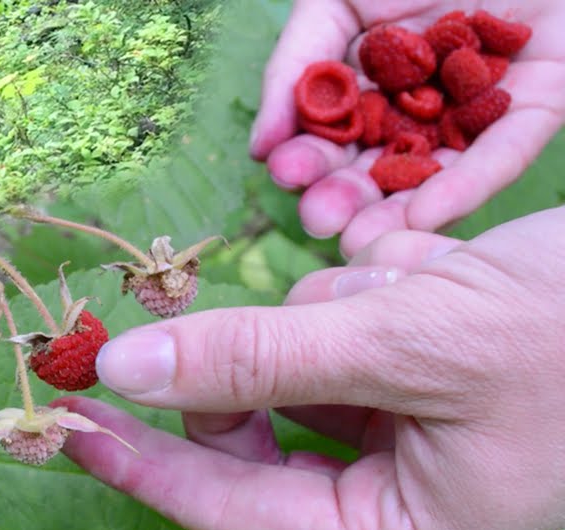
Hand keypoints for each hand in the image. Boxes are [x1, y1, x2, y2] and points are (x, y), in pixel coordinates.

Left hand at [57, 207, 564, 529]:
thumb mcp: (405, 341)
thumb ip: (256, 361)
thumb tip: (127, 373)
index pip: (239, 511)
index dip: (149, 468)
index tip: (69, 428)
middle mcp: (400, 492)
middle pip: (261, 438)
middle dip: (243, 369)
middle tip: (172, 314)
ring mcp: (412, 428)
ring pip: (302, 368)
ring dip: (333, 317)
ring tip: (412, 289)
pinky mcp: (420, 369)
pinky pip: (348, 328)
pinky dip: (370, 291)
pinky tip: (434, 272)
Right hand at [251, 0, 564, 255]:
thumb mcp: (334, 2)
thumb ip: (295, 67)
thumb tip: (260, 150)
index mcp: (374, 88)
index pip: (336, 140)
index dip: (310, 163)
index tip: (284, 175)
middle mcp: (424, 109)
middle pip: (381, 168)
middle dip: (346, 200)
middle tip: (320, 221)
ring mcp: (479, 111)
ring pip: (437, 174)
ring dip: (396, 212)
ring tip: (361, 237)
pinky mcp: (538, 104)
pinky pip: (503, 152)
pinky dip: (467, 185)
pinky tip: (427, 213)